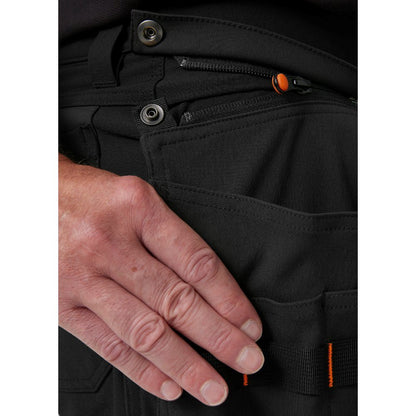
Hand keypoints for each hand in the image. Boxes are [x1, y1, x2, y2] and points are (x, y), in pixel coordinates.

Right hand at [59, 155, 263, 405]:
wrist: (29, 195)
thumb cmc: (91, 196)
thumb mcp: (133, 197)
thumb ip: (169, 236)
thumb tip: (211, 287)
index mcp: (137, 208)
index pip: (195, 262)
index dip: (229, 298)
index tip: (250, 325)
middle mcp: (110, 243)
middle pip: (176, 300)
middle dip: (218, 337)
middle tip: (248, 360)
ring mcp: (83, 277)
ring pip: (144, 331)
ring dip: (185, 364)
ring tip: (214, 388)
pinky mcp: (60, 305)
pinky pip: (107, 345)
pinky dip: (141, 370)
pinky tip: (169, 385)